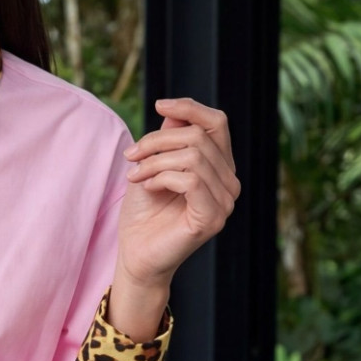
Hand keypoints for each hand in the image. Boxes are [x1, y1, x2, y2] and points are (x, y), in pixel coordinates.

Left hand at [116, 97, 240, 287]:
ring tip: (135, 176)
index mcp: (219, 168)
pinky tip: (148, 187)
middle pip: (199, 137)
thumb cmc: (144, 214)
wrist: (136, 256)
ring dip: (155, 161)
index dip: (190, 108)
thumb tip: (173, 110)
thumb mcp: (152, 167)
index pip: (217, 123)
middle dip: (157, 141)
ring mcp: (225, 203)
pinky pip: (191, 180)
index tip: (159, 104)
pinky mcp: (212, 218)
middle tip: (130, 157)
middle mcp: (229, 183)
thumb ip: (168, 140)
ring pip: (193, 157)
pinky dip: (162, 177)